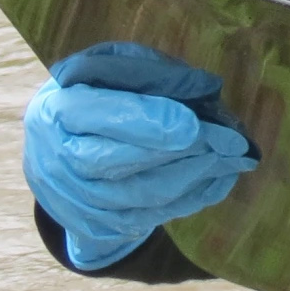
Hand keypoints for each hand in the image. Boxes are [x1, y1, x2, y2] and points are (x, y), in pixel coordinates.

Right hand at [22, 41, 255, 270]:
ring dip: (192, 179)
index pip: (98, 115)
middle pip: (116, 163)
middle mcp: (55, 158)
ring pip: (135, 197)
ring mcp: (72, 197)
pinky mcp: (92, 223)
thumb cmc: (96, 92)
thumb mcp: (112, 67)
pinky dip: (187, 200)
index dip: (146, 121)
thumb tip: (203, 89)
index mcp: (57, 109)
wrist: (55, 142)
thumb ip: (149, 74)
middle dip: (179, 153)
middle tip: (231, 143)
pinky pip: (144, 219)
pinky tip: (220, 179)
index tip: (193, 124)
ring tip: (234, 159)